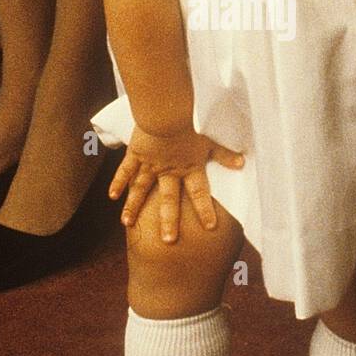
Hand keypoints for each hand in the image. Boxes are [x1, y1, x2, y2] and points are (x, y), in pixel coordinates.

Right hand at [110, 124, 244, 242]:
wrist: (167, 115)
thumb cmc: (191, 124)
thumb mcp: (210, 140)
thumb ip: (224, 154)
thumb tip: (242, 163)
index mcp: (188, 168)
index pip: (200, 193)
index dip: (205, 210)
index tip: (210, 227)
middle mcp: (169, 171)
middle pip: (169, 200)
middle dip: (169, 221)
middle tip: (168, 241)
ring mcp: (150, 165)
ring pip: (141, 189)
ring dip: (133, 207)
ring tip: (127, 223)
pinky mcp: (136, 154)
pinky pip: (126, 171)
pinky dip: (118, 182)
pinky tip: (112, 196)